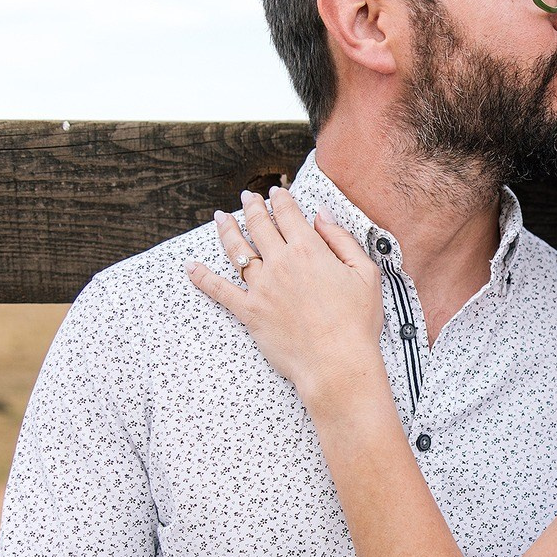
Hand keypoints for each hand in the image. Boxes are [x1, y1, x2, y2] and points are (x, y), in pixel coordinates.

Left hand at [187, 186, 386, 408]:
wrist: (337, 363)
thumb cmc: (356, 323)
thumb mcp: (365, 274)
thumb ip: (342, 240)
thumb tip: (322, 216)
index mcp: (309, 250)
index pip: (288, 214)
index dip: (280, 199)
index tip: (276, 193)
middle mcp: (280, 263)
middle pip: (259, 225)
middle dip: (251, 206)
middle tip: (247, 197)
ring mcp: (261, 287)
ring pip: (237, 250)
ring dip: (227, 230)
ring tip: (221, 218)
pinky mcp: (249, 311)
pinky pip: (220, 290)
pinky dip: (202, 277)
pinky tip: (191, 267)